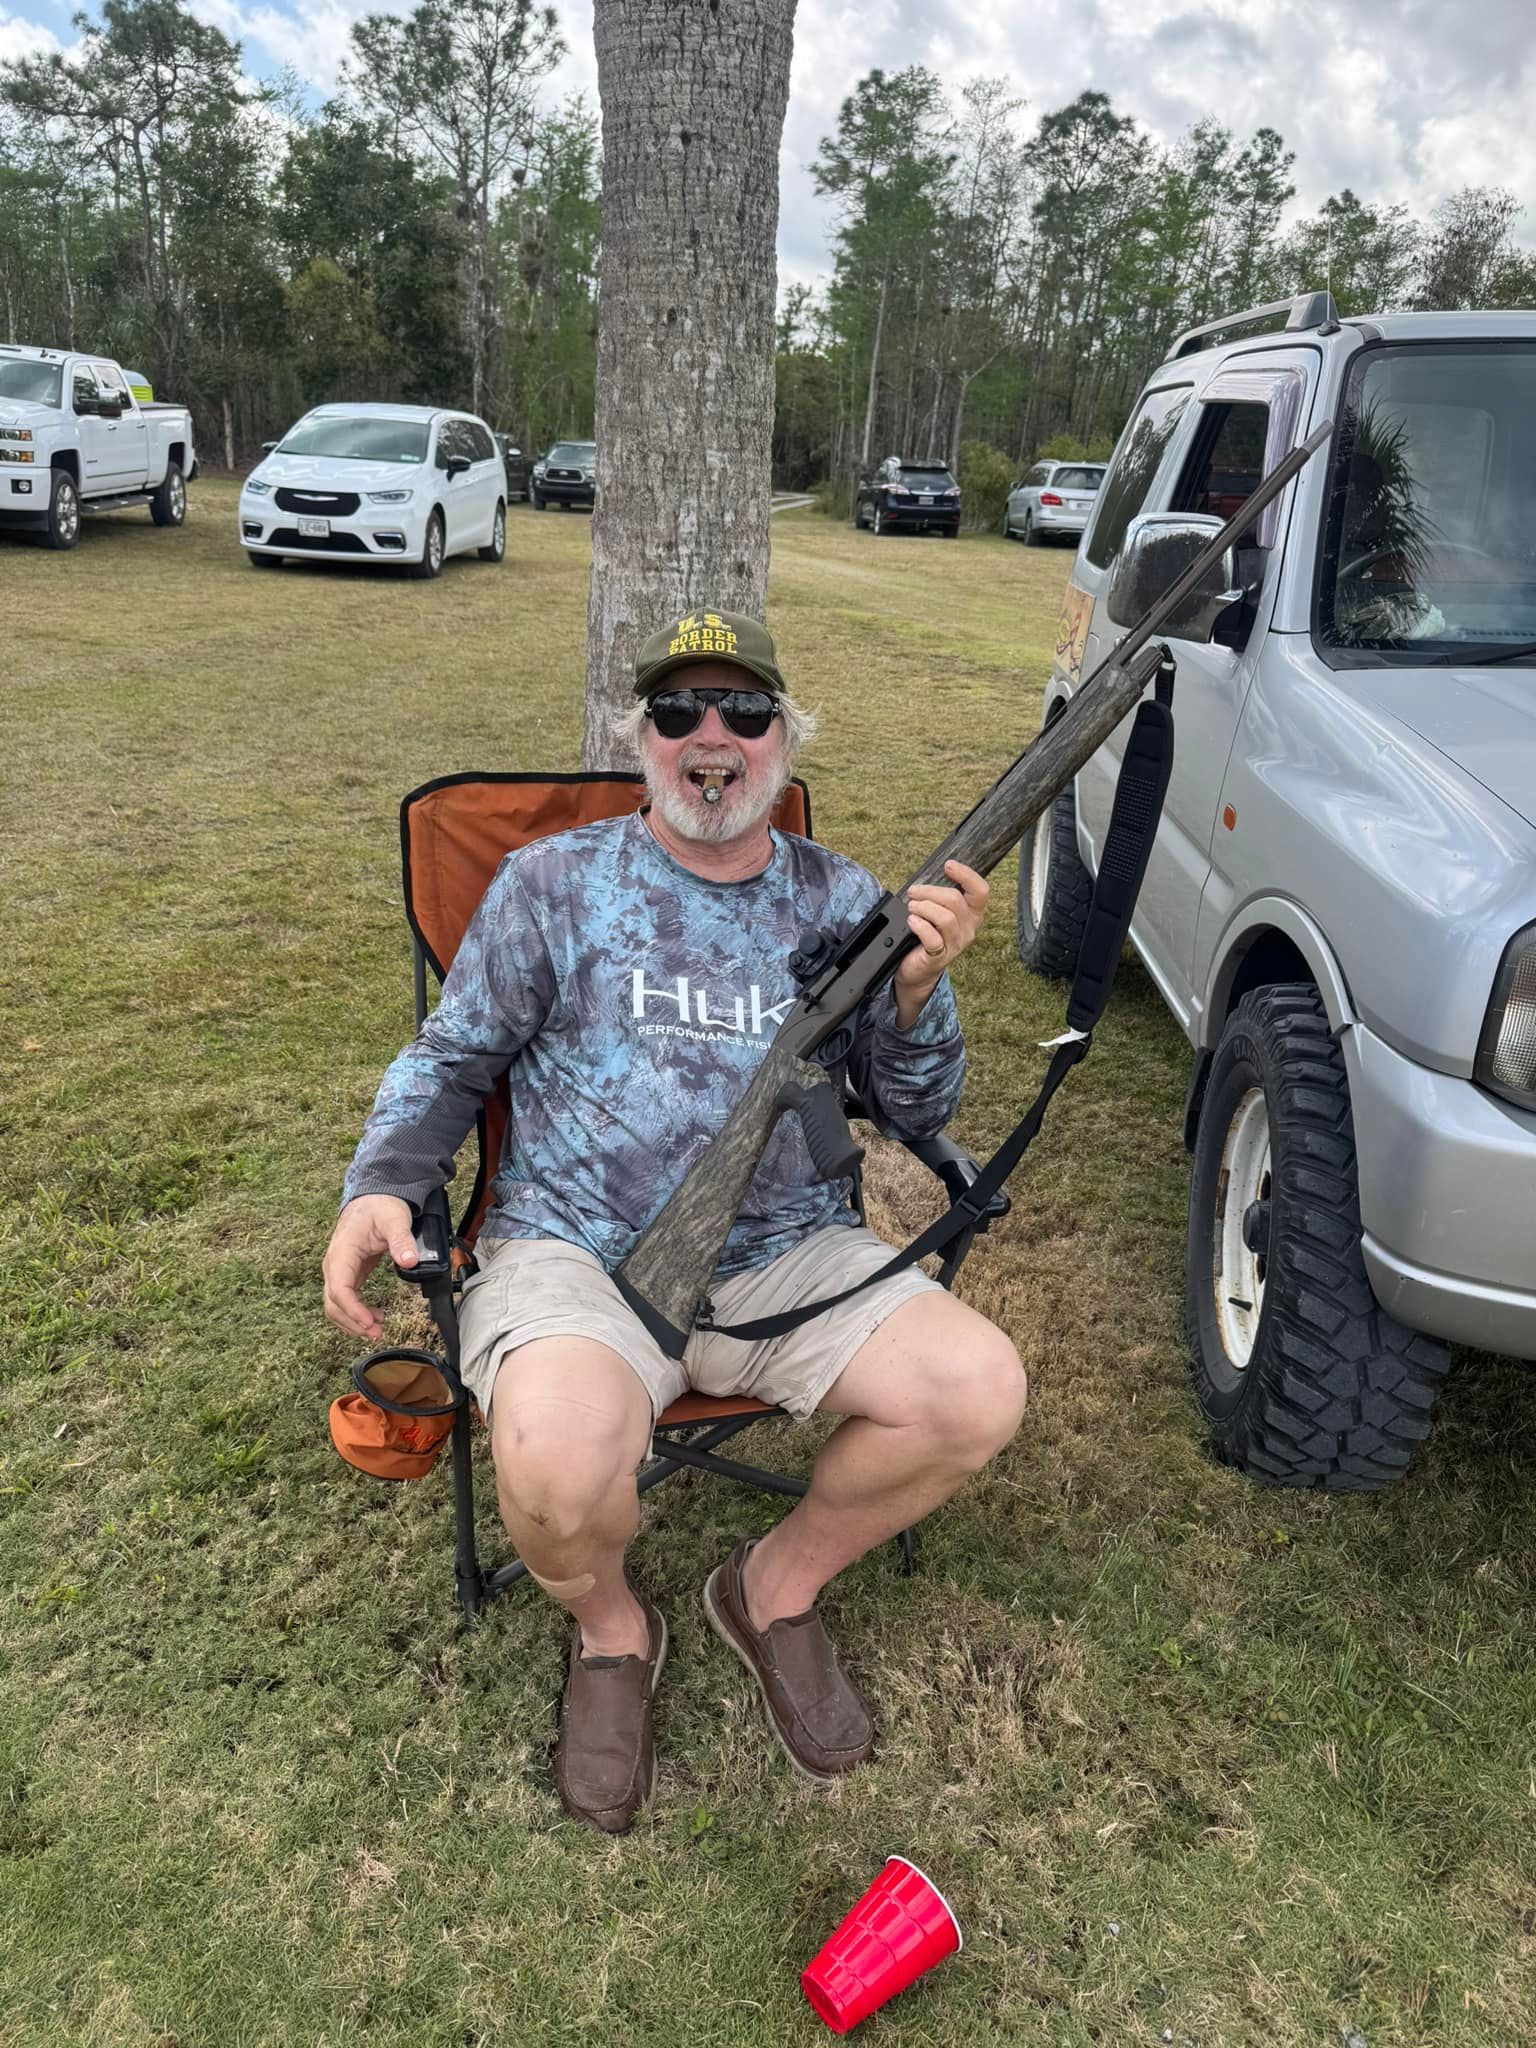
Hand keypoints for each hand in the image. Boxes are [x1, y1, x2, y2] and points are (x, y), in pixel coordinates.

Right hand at [322, 1195, 417, 1341]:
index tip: (369, 1322)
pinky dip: (355, 1313)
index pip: (339, 1288)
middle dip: (352, 1322)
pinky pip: (344, 1300)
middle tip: (376, 1333)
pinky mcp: (347, 1274)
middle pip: (333, 1302)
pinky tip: (373, 1317)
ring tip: (376, 1330)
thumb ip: (401, 1240)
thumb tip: (409, 1261)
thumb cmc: (380, 1207)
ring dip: (352, 1322)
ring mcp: (338, 1270)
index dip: (352, 1309)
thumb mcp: (395, 1219)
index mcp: (342, 1252)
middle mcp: (334, 1264)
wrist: (373, 1198)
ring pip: (335, 1305)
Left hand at [894, 860, 988, 1021]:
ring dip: (923, 907)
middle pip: (955, 900)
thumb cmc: (926, 935)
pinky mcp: (940, 957)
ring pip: (945, 918)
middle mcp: (968, 929)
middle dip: (930, 891)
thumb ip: (938, 896)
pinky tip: (911, 921)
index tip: (948, 865)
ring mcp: (956, 944)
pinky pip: (933, 938)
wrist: (917, 969)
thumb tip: (926, 877)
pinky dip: (919, 926)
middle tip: (914, 892)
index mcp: (971, 914)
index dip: (967, 875)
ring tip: (912, 907)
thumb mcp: (937, 912)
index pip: (981, 891)